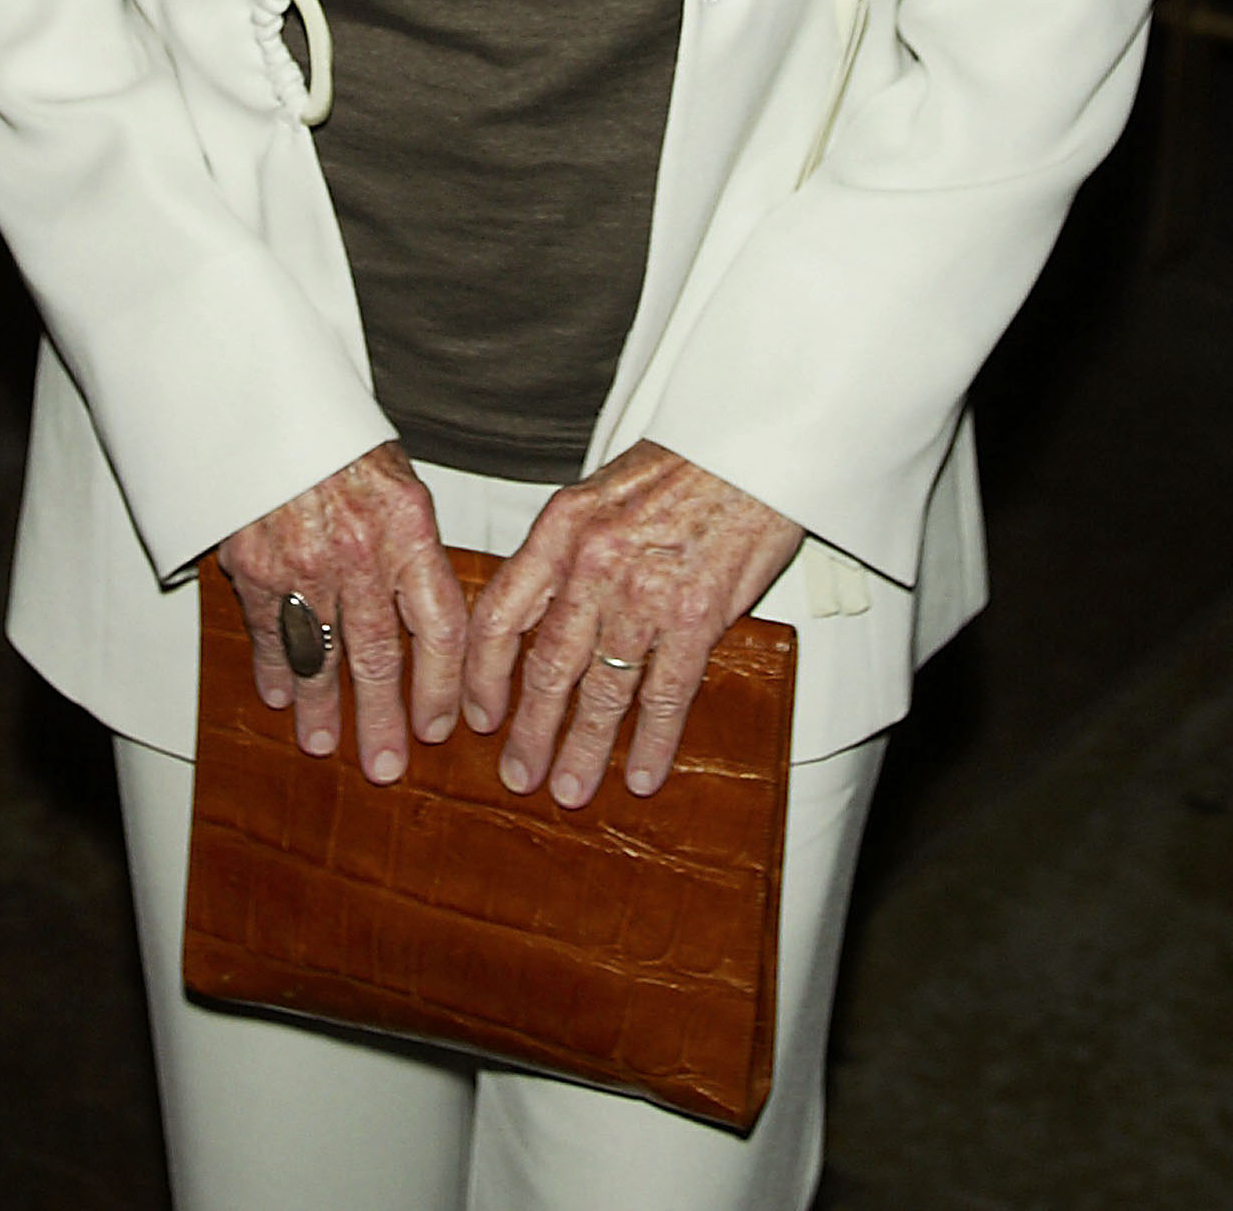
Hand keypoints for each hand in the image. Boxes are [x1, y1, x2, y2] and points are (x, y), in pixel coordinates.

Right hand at [217, 441, 467, 783]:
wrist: (273, 400)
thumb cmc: (343, 442)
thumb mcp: (401, 484)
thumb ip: (417, 551)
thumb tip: (443, 624)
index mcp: (409, 528)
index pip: (440, 627)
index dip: (444, 686)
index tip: (444, 725)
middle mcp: (359, 551)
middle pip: (378, 657)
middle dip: (383, 721)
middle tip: (387, 766)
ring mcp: (303, 561)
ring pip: (320, 655)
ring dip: (323, 708)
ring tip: (325, 744)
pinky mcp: (254, 563)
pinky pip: (270, 631)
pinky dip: (274, 669)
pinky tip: (278, 695)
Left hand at [461, 441, 801, 809]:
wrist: (753, 445)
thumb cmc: (684, 462)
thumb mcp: (602, 490)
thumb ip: (568, 549)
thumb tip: (540, 607)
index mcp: (561, 528)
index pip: (500, 614)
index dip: (483, 676)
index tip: (480, 713)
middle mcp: (594, 564)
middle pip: (547, 666)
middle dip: (529, 731)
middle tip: (520, 774)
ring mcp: (645, 593)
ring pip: (603, 691)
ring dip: (585, 748)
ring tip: (572, 788)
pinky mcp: (697, 616)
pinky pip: (666, 694)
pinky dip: (653, 742)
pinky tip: (642, 772)